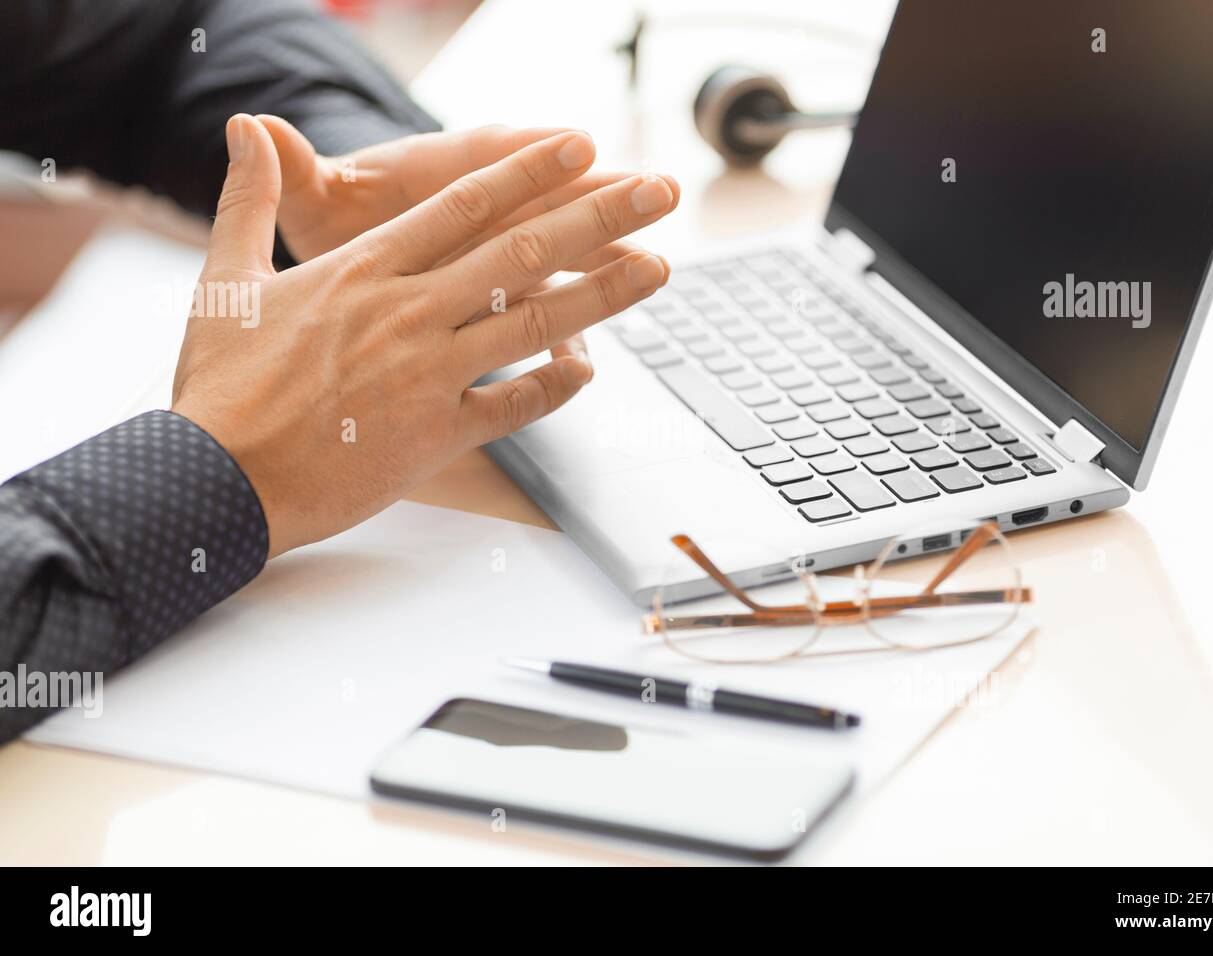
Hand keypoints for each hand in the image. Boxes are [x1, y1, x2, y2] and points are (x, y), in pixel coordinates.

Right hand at [173, 114, 678, 556]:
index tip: (582, 146)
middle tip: (658, 191)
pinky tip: (592, 369)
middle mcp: (407, 313)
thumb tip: (247, 125)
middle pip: (522, 252)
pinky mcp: (437, 437)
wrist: (216, 479)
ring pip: (536, 324)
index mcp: (363, 270)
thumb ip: (249, 199)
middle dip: (600, 215)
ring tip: (658, 268)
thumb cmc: (220, 386)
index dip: (531, 172)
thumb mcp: (224, 279)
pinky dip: (557, 386)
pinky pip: (515, 406)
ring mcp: (428, 376)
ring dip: (605, 293)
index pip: (465, 205)